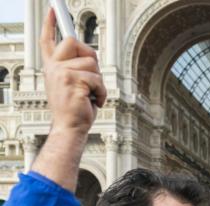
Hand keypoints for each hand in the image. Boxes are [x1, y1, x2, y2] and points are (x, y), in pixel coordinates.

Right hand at [40, 8, 105, 135]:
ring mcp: (61, 73)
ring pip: (91, 63)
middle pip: (74, 42)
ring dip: (98, 82)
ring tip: (90, 96)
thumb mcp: (72, 86)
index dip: (50, 24)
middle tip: (90, 78)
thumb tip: (90, 56)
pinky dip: (102, 93)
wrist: (69, 128)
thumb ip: (76, 69)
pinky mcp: (73, 81)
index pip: (47, 40)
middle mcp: (53, 67)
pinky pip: (98, 80)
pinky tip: (94, 102)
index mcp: (52, 67)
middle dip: (90, 58)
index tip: (53, 9)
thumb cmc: (75, 110)